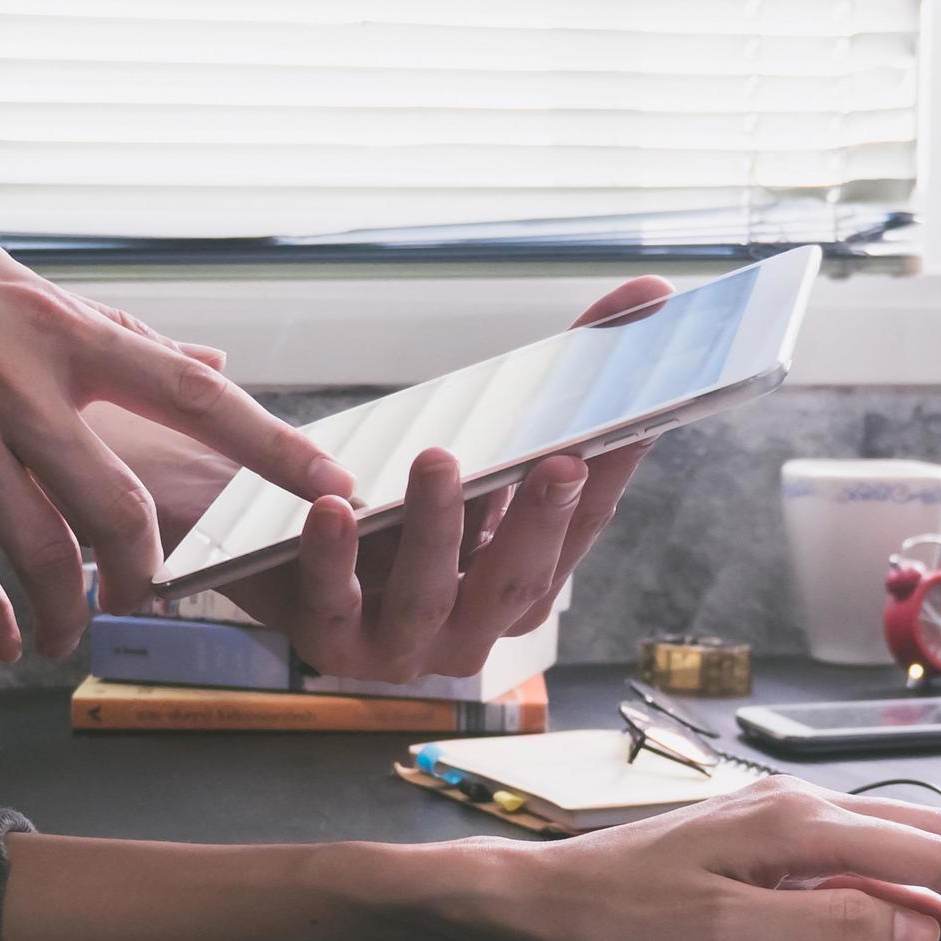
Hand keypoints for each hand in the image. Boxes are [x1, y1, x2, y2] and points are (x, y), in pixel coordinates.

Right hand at [0, 148, 354, 659]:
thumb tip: (208, 364)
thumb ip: (108, 331)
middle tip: (141, 611)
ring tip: (63, 641)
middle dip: (143, 579)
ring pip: (40, 547)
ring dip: (64, 612)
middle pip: (120, 506)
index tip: (335, 488)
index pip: (191, 394)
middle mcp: (17, 378)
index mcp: (56, 327)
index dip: (270, 446)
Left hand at [218, 278, 671, 680]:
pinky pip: (333, 603)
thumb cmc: (403, 511)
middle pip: (518, 581)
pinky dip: (335, 557)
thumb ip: (558, 381)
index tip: (632, 428)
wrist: (290, 571)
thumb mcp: (477, 453)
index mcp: (521, 589)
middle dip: (539, 523)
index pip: (579, 535)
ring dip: (437, 530)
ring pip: (428, 595)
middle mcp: (475, 630)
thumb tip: (650, 296)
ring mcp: (404, 644)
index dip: (608, 482)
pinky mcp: (330, 642)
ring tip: (438, 461)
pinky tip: (334, 509)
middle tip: (559, 463)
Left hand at [457, 775, 940, 940]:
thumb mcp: (730, 933)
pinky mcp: (776, 845)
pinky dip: (923, 890)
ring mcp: (791, 824)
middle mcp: (804, 809)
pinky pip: (873, 861)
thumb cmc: (614, 916)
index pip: (938, 859)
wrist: (540, 900)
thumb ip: (835, 925)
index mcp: (801, 823)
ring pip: (914, 846)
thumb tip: (923, 928)